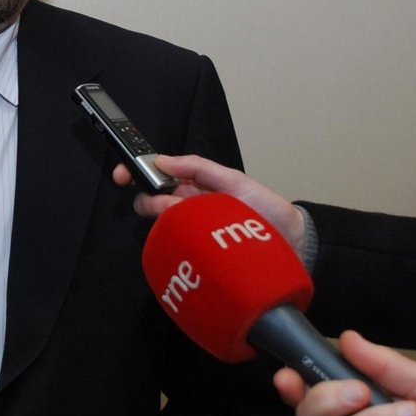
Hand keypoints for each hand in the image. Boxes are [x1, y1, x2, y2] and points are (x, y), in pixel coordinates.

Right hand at [114, 154, 307, 253]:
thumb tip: (162, 160)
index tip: (122, 174)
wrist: (292, 243)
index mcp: (194, 187)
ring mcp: (192, 232)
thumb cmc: (266, 208)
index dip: (135, 172)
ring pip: (162, 224)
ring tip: (185, 222)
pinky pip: (174, 248)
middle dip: (149, 199)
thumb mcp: (234, 180)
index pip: (156, 176)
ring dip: (166, 220)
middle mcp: (188, 209)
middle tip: (163, 203)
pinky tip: (180, 243)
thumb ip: (199, 167)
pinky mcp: (196, 255)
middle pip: (152, 201)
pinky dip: (171, 244)